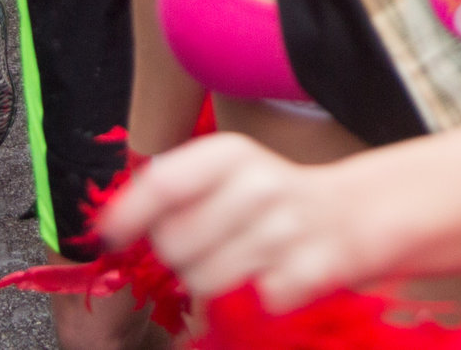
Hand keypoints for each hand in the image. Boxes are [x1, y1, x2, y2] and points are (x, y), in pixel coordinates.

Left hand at [97, 133, 372, 312]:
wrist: (351, 214)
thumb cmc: (271, 199)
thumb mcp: (227, 175)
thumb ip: (174, 192)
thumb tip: (109, 228)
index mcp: (231, 155)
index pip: (163, 182)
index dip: (128, 213)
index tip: (111, 236)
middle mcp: (258, 184)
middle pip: (174, 243)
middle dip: (181, 257)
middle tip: (211, 247)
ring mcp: (286, 229)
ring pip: (205, 282)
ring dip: (215, 285)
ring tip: (242, 264)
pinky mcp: (310, 271)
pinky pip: (249, 305)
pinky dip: (253, 303)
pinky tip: (270, 278)